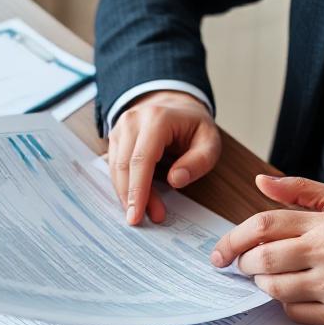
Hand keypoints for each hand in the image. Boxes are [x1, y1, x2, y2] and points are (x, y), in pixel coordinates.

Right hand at [108, 90, 221, 224]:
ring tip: (145, 211)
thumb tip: (176, 180)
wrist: (177, 105)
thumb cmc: (194, 126)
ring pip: (116, 167)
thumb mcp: (209, 141)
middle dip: (131, 196)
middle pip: (125, 165)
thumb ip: (198, 161)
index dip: (138, 190)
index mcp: (157, 119)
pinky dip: (123, 184)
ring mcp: (121, 126)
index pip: (142, 159)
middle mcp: (133, 120)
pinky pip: (114, 165)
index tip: (137, 215)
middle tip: (141, 220)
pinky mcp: (115, 136)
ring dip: (126, 193)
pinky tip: (135, 198)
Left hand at [210, 175, 323, 324]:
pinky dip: (286, 302)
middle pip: (264, 260)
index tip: (221, 251)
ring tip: (273, 274)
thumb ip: (298, 191)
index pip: (264, 226)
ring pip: (275, 289)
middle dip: (246, 263)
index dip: (234, 238)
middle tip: (248, 262)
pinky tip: (298, 290)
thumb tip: (259, 181)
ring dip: (263, 283)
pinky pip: (294, 312)